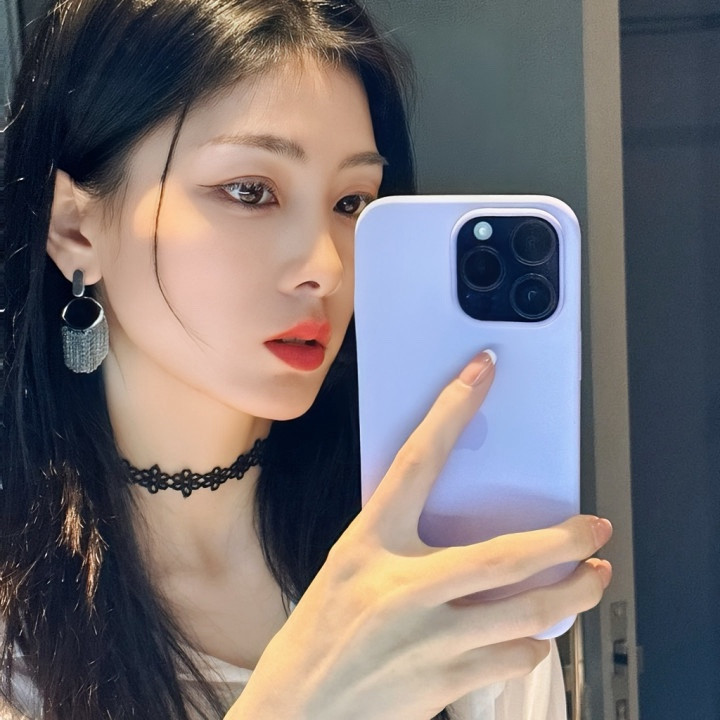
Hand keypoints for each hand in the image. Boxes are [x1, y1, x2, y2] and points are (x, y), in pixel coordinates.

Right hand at [227, 351, 611, 719]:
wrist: (299, 706)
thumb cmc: (322, 630)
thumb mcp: (350, 566)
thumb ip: (402, 543)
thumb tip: (465, 527)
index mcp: (370, 542)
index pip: (417, 460)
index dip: (450, 410)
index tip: (480, 373)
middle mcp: (401, 586)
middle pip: (504, 554)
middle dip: (563, 539)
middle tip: (593, 527)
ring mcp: (427, 638)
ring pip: (526, 613)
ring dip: (572, 595)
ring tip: (592, 579)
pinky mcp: (444, 682)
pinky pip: (512, 659)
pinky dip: (535, 645)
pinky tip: (538, 636)